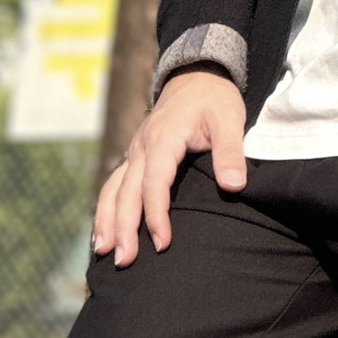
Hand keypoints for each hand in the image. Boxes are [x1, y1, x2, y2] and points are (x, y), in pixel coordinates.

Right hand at [93, 70, 247, 266]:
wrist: (196, 76)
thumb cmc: (214, 100)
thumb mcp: (229, 119)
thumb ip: (231, 152)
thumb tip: (233, 186)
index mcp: (163, 139)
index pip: (154, 182)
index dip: (156, 214)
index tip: (162, 243)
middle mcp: (141, 147)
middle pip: (126, 192)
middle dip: (124, 228)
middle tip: (125, 261)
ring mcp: (134, 152)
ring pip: (113, 189)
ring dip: (107, 221)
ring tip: (104, 252)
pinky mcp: (134, 157)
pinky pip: (114, 185)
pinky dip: (106, 209)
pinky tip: (104, 232)